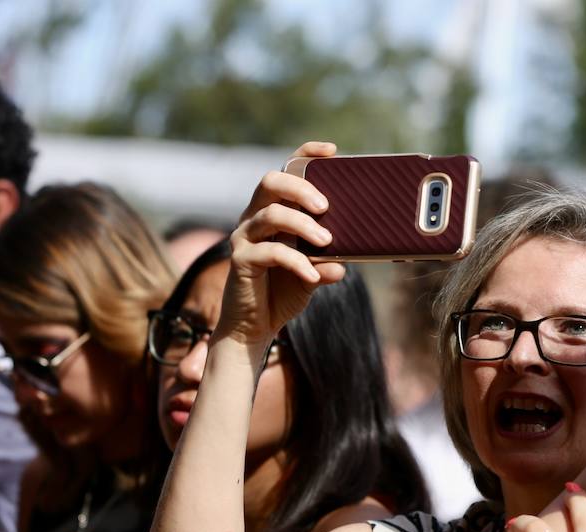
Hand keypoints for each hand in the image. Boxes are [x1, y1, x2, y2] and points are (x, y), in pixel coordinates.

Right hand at [221, 140, 346, 347]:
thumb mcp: (312, 275)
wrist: (255, 327)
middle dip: (301, 188)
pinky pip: (270, 252)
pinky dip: (296, 262)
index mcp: (273, 212)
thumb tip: (345, 264)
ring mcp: (244, 237)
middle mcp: (255, 218)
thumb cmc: (283, 292)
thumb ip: (327, 264)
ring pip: (270, 213)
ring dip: (302, 224)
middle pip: (271, 182)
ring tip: (327, 241)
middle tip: (326, 206)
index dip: (305, 155)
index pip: (285, 173)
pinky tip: (313, 275)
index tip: (332, 151)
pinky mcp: (240, 261)